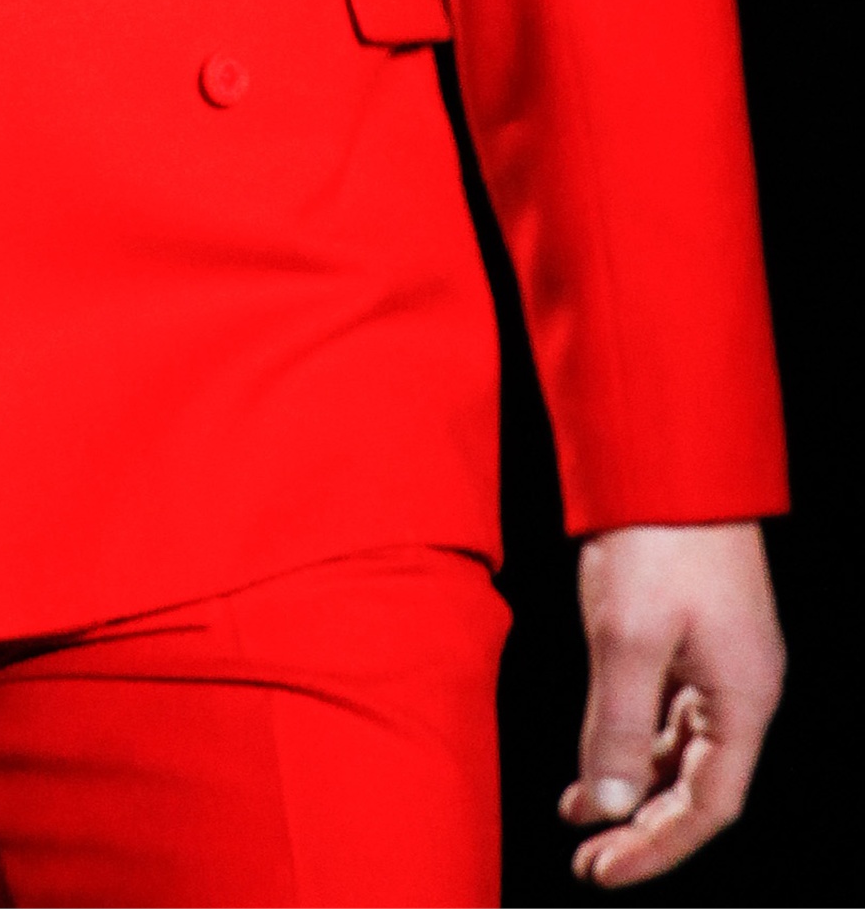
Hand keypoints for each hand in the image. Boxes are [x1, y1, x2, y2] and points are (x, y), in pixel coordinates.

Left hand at [561, 522, 784, 884]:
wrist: (670, 451)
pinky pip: (665, 704)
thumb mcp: (627, 637)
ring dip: (628, 778)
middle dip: (642, 823)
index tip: (602, 870)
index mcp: (743, 697)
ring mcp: (718, 655)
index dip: (657, 846)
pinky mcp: (692, 628)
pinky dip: (627, 732)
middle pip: (697, 782)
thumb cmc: (659, 537)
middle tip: (587, 855)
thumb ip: (614, 726)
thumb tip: (606, 805)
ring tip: (576, 808)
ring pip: (677, 744)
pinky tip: (590, 744)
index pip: (708, 806)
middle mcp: (740, 684)